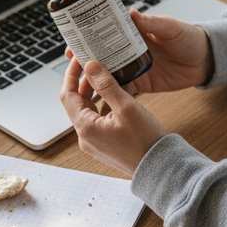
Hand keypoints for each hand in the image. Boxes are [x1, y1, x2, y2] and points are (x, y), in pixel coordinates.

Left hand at [59, 58, 166, 175]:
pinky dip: (101, 106)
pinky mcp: (104, 145)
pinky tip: (114, 97)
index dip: (71, 75)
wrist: (159, 167)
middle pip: (76, 103)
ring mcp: (94, 143)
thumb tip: (90, 67)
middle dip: (83, 82)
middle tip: (93, 64)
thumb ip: (106, 85)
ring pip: (87, 111)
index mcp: (85, 128)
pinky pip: (96, 121)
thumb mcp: (126, 107)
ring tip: (105, 77)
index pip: (67, 95)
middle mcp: (85, 137)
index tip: (79, 59)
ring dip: (93, 94)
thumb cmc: (145, 140)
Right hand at [79, 10, 214, 99]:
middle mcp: (131, 50)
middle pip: (103, 55)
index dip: (90, 36)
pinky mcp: (142, 84)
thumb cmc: (190, 38)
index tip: (76, 40)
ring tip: (79, 84)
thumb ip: (151, 23)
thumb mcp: (171, 27)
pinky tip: (98, 100)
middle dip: (87, 59)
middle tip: (71, 63)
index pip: (107, 33)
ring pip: (109, 74)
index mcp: (135, 32)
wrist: (206, 60)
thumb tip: (132, 13)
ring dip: (95, 78)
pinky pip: (123, 91)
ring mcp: (135, 68)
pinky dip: (111, 95)